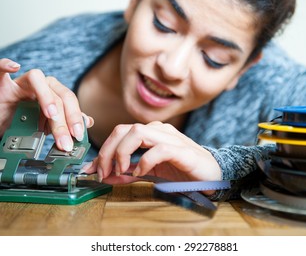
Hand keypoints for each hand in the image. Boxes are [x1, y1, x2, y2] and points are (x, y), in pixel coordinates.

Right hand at [0, 58, 93, 150]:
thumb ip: (67, 122)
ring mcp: (21, 83)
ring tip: (51, 115)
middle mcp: (42, 84)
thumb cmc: (26, 122)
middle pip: (57, 94)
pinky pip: (0, 70)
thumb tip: (88, 121)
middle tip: (65, 139)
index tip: (78, 136)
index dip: (76, 117)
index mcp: (55, 92)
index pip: (70, 101)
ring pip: (37, 79)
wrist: (0, 127)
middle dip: (63, 119)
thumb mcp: (49, 125)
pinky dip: (5, 65)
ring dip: (46, 97)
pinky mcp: (1, 86)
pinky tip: (14, 67)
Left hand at [82, 121, 221, 183]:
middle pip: (124, 129)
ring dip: (122, 153)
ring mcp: (171, 138)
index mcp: (150, 133)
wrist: (211, 175)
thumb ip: (128, 172)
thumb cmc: (182, 170)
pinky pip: (159, 150)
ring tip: (121, 171)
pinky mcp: (182, 150)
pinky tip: (141, 173)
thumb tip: (105, 176)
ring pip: (138, 132)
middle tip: (103, 172)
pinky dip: (145, 161)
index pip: (119, 133)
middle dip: (107, 151)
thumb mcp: (149, 172)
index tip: (93, 170)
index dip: (103, 150)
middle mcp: (159, 130)